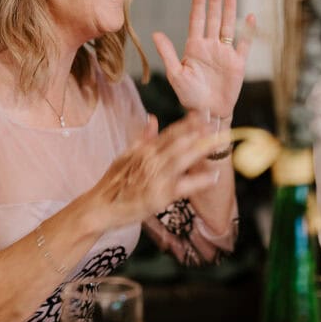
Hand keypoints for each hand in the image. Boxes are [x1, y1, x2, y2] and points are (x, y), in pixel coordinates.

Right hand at [90, 112, 226, 229]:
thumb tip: (153, 119)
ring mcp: (156, 177)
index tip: (203, 115)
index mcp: (144, 149)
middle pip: (179, 142)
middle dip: (199, 133)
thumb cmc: (113, 183)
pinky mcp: (160, 195)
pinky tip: (214, 176)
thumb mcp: (125, 156)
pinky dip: (199, 181)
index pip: (170, 132)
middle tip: (217, 125)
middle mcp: (151, 160)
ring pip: (183, 159)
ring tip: (219, 142)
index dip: (188, 123)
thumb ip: (142, 138)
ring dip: (202, 149)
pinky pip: (184, 186)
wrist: (101, 207)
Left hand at [152, 0, 255, 118]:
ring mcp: (225, 54)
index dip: (198, 5)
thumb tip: (156, 34)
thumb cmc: (189, 96)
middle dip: (214, 2)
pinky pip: (244, 44)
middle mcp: (210, 47)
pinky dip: (248, 31)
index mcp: (194, 47)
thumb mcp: (175, 75)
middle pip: (213, 19)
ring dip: (229, 11)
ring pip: (228, 27)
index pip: (197, 21)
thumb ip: (168, 53)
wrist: (208, 113)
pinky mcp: (237, 63)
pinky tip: (250, 17)